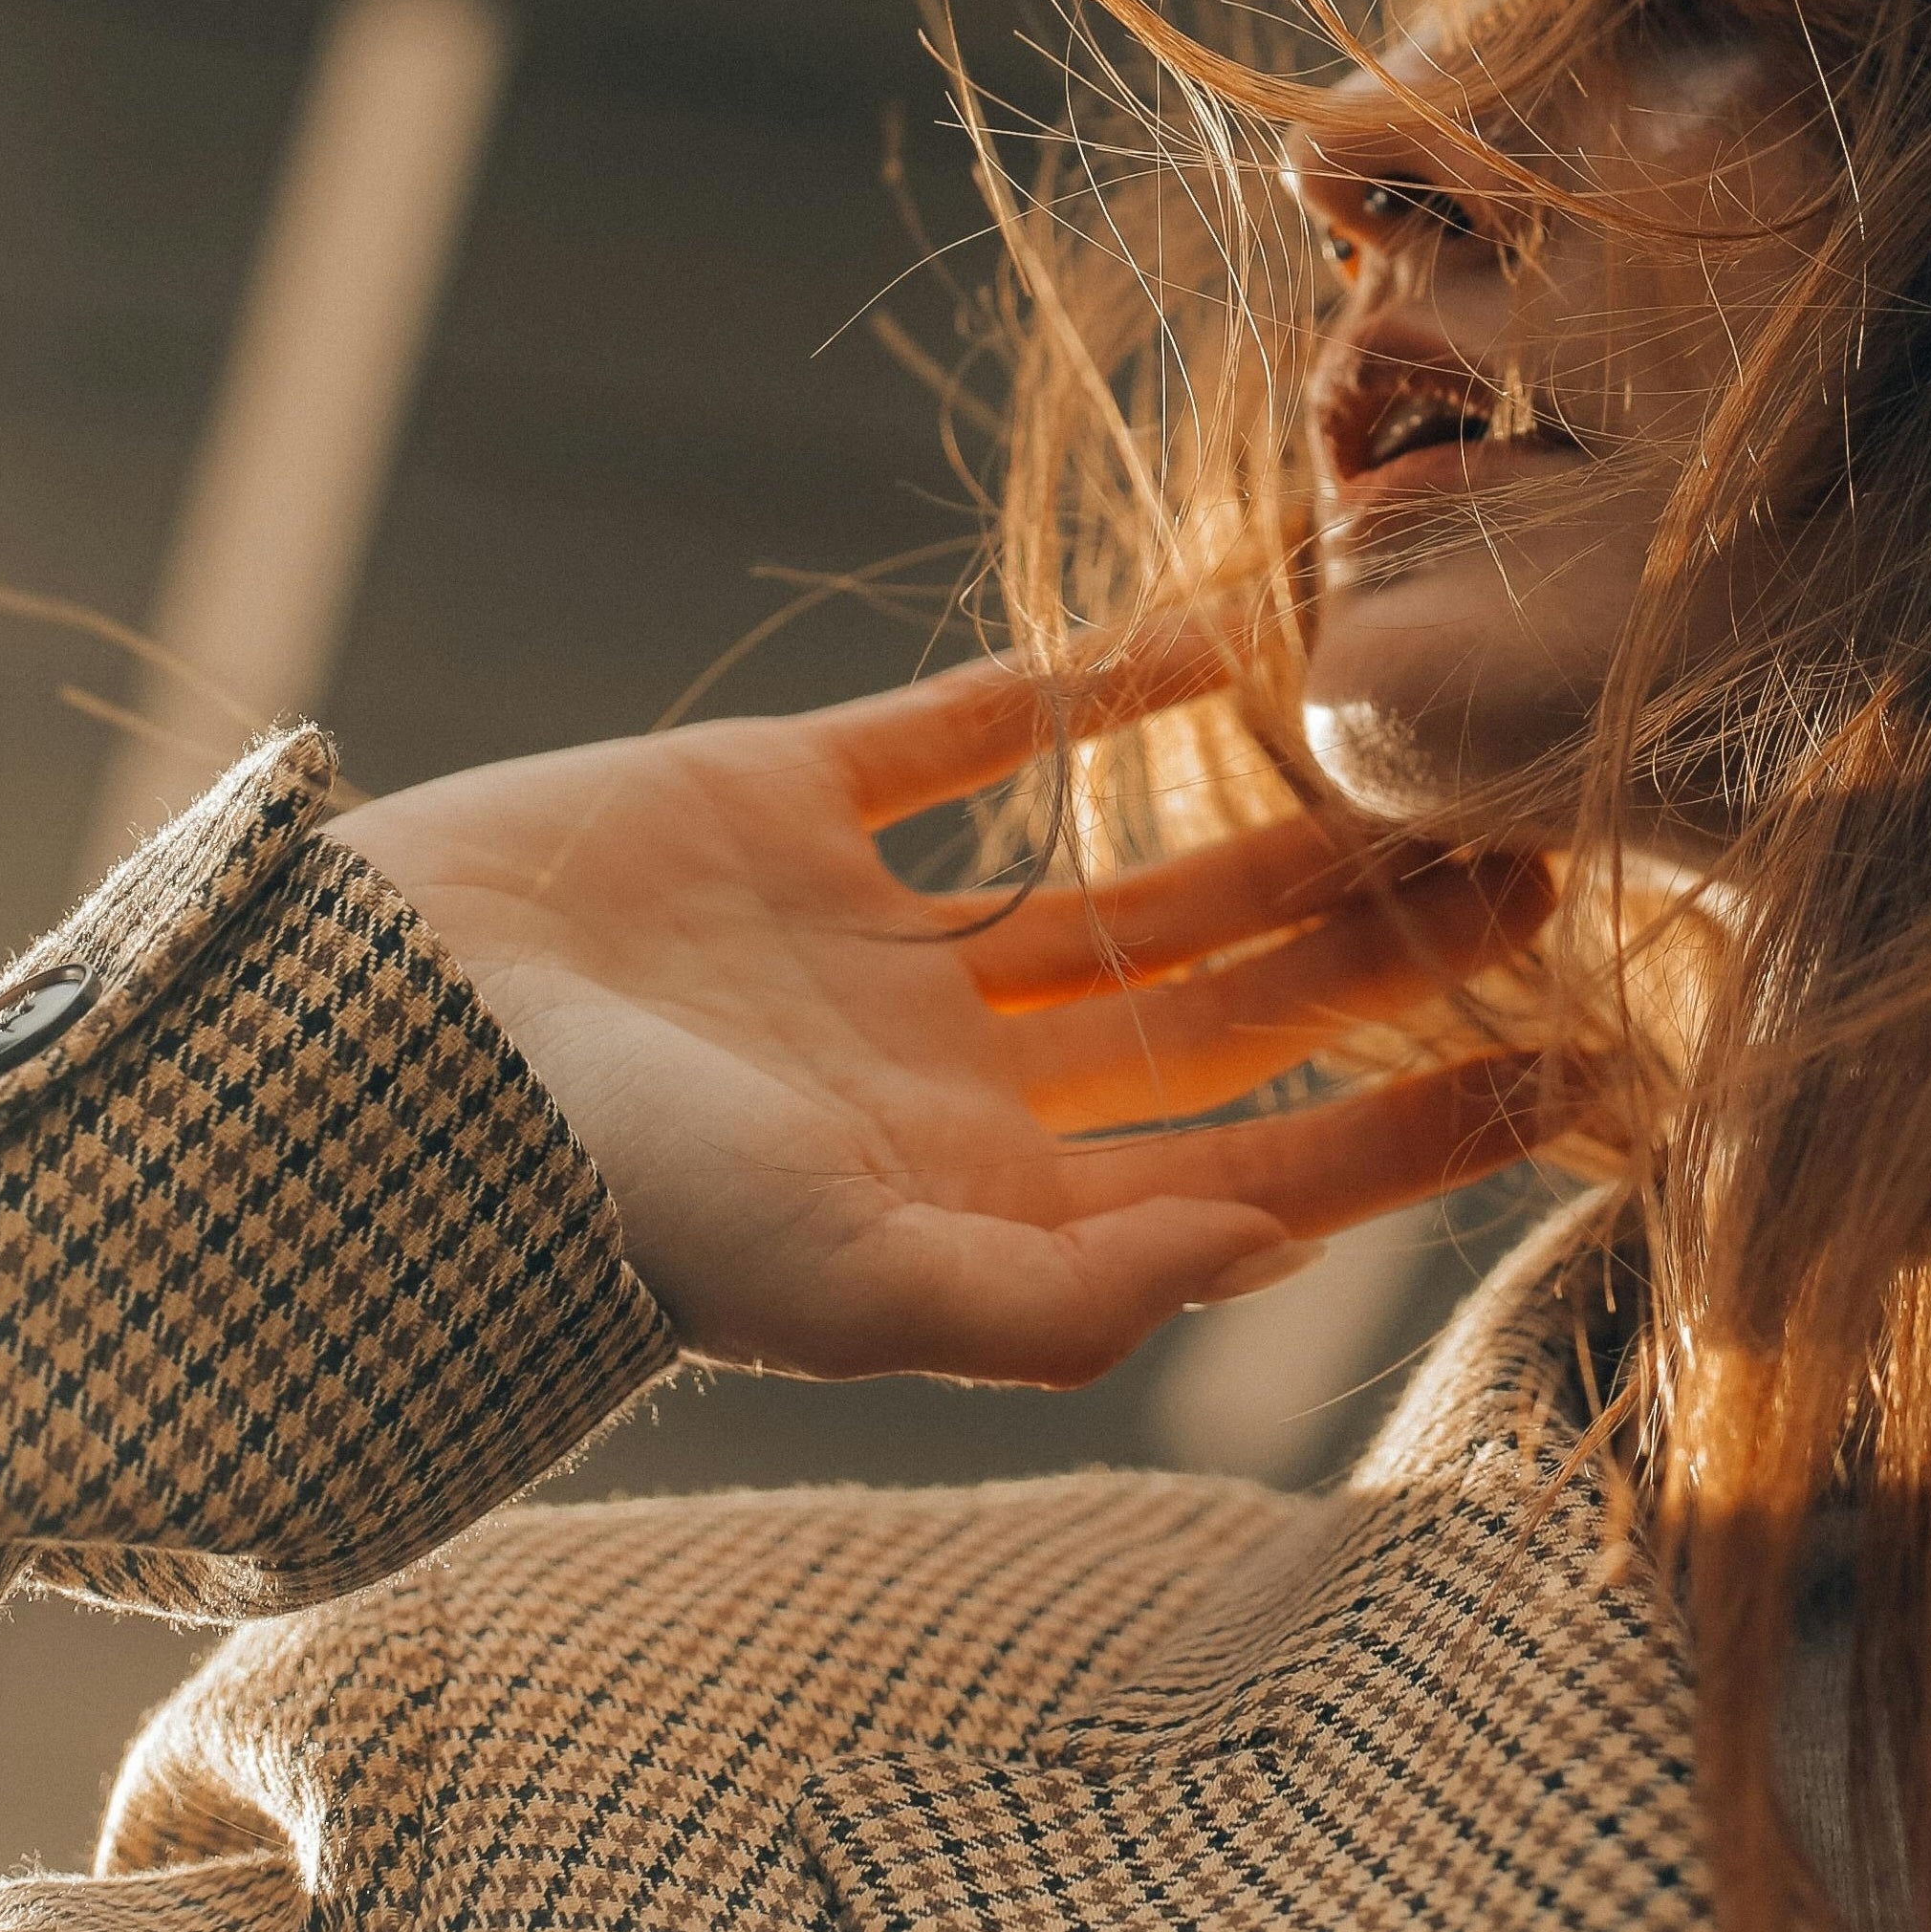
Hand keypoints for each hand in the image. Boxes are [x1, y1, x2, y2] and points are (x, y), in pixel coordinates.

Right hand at [324, 622, 1557, 1386]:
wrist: (344, 1057)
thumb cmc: (588, 1205)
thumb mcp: (837, 1280)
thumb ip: (1051, 1297)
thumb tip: (1256, 1263)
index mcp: (981, 1205)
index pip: (1258, 1164)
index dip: (1422, 1120)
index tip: (1585, 1064)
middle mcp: (951, 1080)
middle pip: (1228, 1013)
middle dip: (1389, 954)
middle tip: (1560, 865)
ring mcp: (868, 940)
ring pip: (1129, 878)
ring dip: (1278, 826)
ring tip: (1440, 760)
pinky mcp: (780, 804)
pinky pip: (973, 731)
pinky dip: (1089, 684)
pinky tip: (1222, 634)